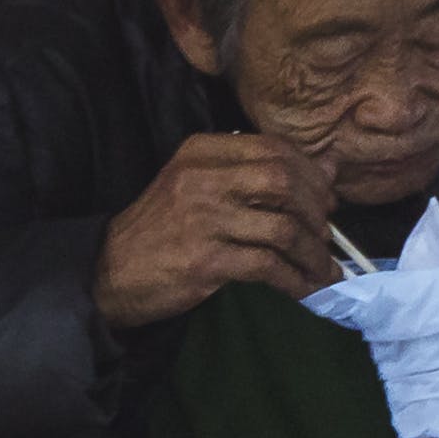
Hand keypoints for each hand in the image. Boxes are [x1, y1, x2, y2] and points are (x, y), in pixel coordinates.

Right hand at [93, 132, 338, 328]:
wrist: (109, 270)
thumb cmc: (164, 228)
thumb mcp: (202, 187)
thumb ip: (258, 175)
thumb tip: (328, 171)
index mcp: (202, 151)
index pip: (274, 149)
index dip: (311, 175)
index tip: (327, 199)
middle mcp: (202, 178)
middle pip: (284, 181)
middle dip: (317, 210)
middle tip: (327, 234)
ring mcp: (204, 219)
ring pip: (283, 227)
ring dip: (313, 253)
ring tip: (323, 268)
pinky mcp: (206, 260)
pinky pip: (269, 266)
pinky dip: (296, 280)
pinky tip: (305, 288)